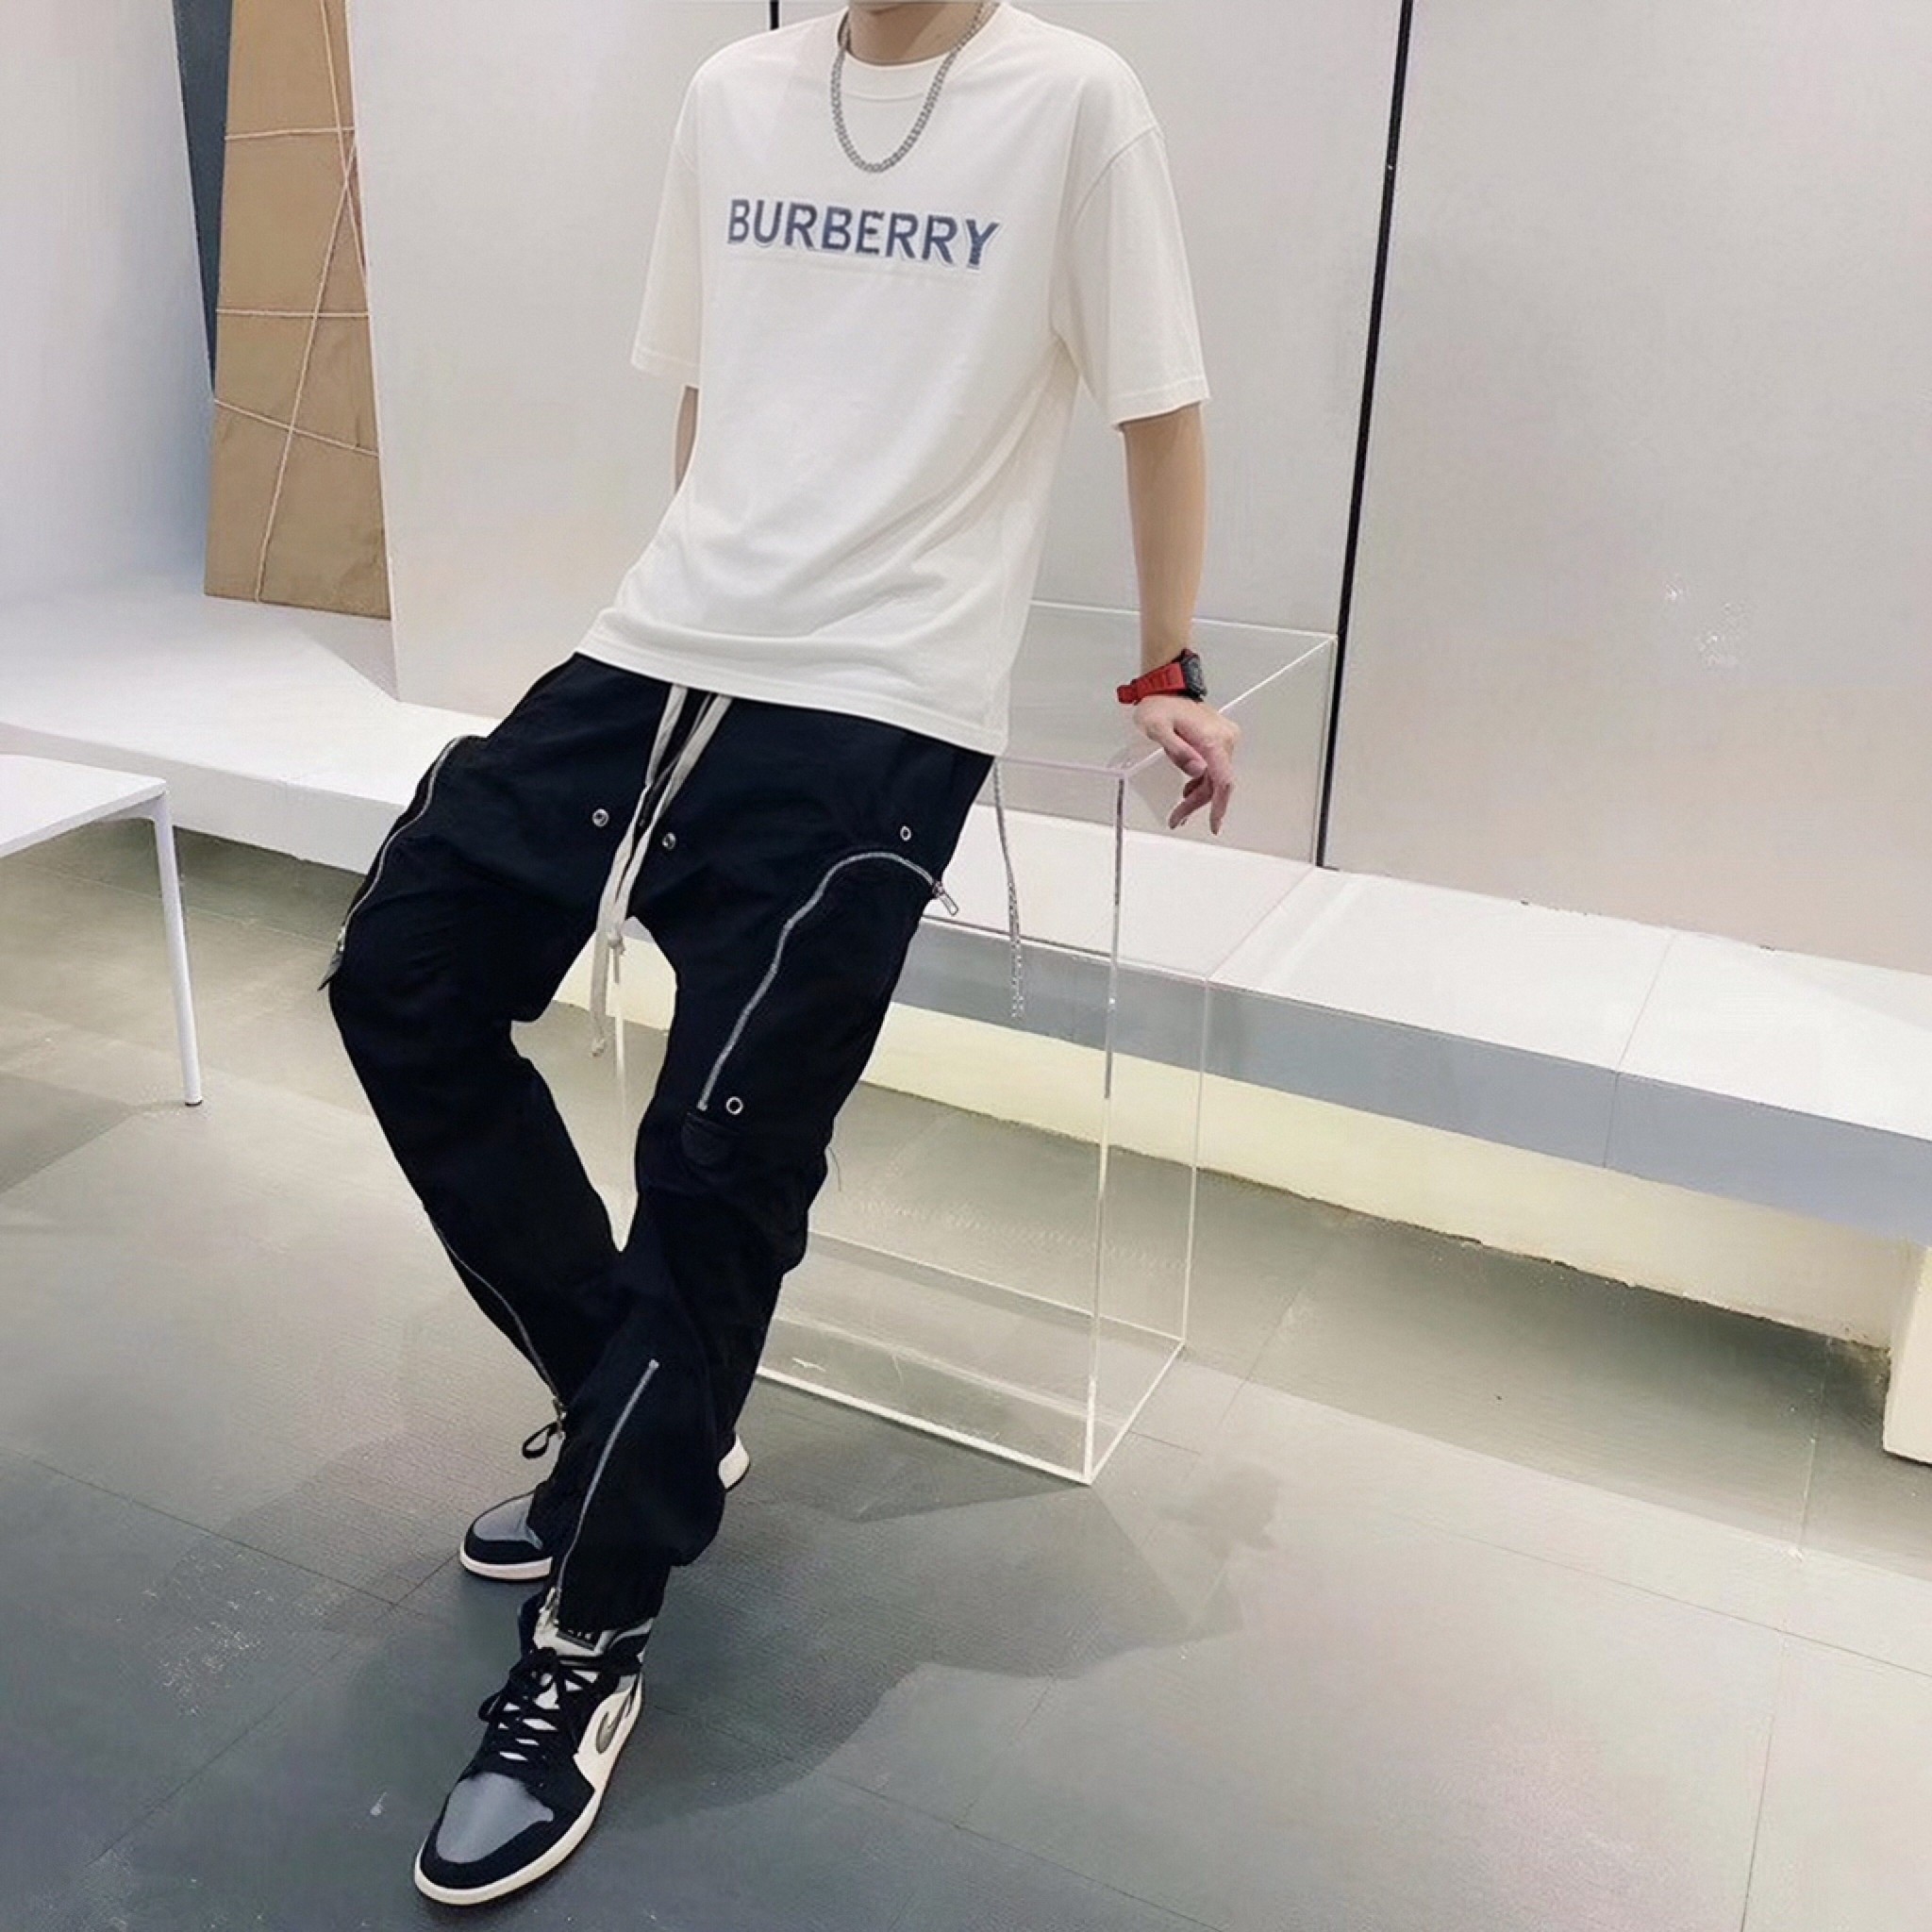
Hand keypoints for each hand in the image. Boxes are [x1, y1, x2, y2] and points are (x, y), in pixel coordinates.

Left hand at [1134, 694, 1238, 833]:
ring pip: (1215, 777)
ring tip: (1179, 810)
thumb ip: (1177, 751)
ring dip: (1198, 794)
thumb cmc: (1159, 704)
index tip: (1214, 825)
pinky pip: (1214, 766)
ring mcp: (1224, 738)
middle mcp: (1224, 739)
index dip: (1219, 807)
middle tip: (1177, 819)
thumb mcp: (1158, 729)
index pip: (1222, 781)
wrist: (1166, 685)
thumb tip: (1197, 771)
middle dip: (1197, 804)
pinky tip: (1188, 789)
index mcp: (1212, 740)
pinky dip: (1202, 781)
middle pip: (1216, 783)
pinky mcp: (1219, 738)